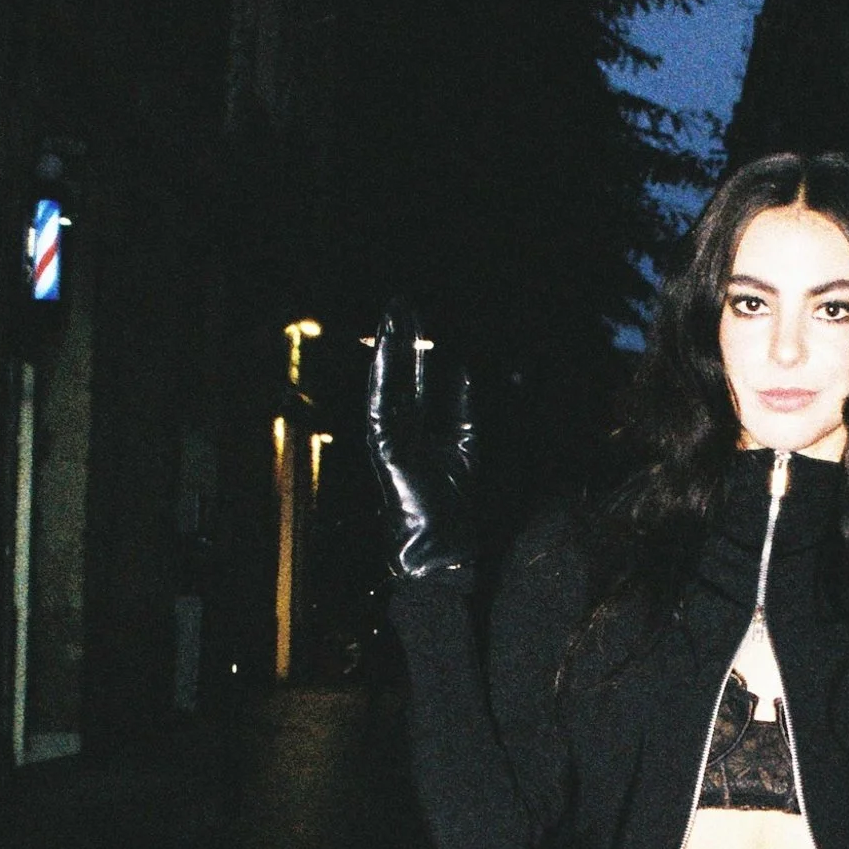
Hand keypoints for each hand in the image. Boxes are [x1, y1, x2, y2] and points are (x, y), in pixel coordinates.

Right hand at [366, 305, 477, 586]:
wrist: (443, 545)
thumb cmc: (454, 503)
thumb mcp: (465, 441)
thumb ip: (461, 405)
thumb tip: (461, 367)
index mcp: (415, 428)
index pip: (415, 378)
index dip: (419, 347)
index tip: (420, 317)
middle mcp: (396, 429)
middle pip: (399, 374)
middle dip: (402, 338)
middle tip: (402, 303)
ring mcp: (386, 437)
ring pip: (387, 381)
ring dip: (390, 346)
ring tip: (394, 314)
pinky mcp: (382, 446)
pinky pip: (383, 401)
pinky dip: (386, 372)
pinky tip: (388, 345)